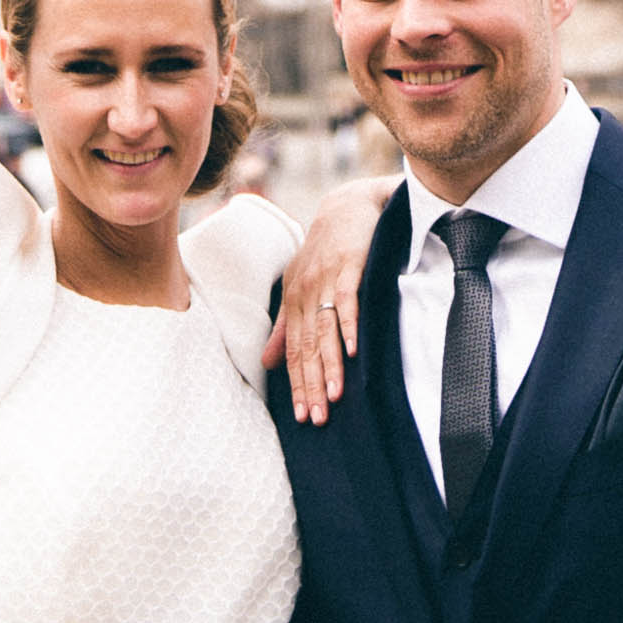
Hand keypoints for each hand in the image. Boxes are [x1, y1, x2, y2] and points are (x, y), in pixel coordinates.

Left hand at [261, 176, 395, 423]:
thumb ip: (286, 325)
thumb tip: (267, 363)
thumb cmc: (325, 249)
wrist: (349, 204)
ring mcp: (326, 279)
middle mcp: (304, 291)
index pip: (293, 351)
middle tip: (316, 419)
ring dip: (330, 364)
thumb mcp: (300, 284)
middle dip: (311, 384)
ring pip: (325, 329)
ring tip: (334, 397)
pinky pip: (348, 300)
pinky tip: (355, 350)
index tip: (301, 417)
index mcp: (292, 300)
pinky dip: (351, 325)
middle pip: (307, 345)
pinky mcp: (349, 266)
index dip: (297, 384)